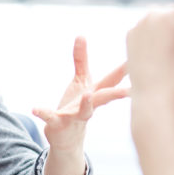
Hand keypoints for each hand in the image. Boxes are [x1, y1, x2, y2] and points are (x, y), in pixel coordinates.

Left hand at [32, 36, 127, 174]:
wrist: (66, 139)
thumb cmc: (76, 106)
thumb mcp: (80, 82)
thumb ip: (81, 60)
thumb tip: (81, 35)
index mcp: (95, 94)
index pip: (112, 81)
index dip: (125, 71)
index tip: (138, 62)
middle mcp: (88, 106)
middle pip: (104, 98)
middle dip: (116, 94)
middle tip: (129, 91)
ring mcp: (74, 116)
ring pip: (84, 111)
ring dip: (86, 104)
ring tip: (87, 94)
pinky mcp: (57, 124)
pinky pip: (50, 118)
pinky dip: (44, 113)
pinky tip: (35, 109)